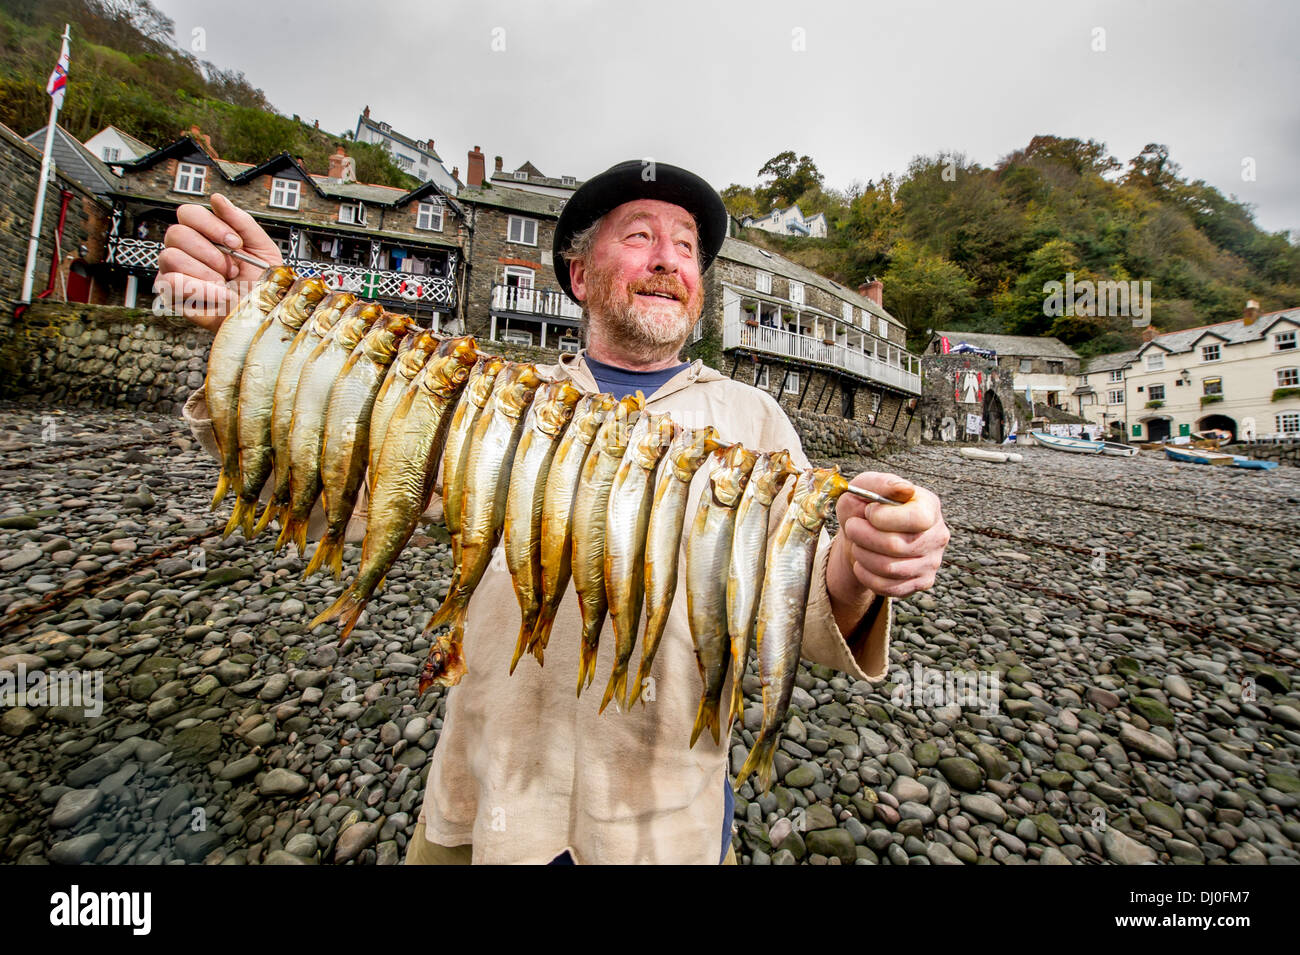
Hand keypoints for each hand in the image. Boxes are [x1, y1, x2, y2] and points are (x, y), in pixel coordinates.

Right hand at [155, 193, 282, 331]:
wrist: (262, 314)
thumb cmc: (260, 284)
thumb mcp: (261, 248)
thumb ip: (241, 221)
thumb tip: (217, 198)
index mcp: (204, 236)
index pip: (188, 213)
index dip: (210, 225)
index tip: (235, 243)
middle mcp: (185, 251)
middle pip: (176, 233)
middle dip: (211, 252)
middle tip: (231, 269)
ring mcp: (175, 272)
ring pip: (171, 256)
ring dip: (206, 272)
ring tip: (224, 283)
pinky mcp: (173, 295)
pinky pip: (171, 282)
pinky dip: (200, 288)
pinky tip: (218, 294)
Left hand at [827, 472, 948, 615]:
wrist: (864, 537)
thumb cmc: (866, 508)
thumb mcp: (866, 487)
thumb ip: (881, 483)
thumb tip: (904, 489)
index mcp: (929, 506)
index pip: (916, 518)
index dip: (885, 517)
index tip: (868, 511)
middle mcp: (937, 535)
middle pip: (897, 545)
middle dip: (863, 536)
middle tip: (851, 527)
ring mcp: (932, 561)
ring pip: (889, 568)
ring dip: (862, 555)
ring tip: (856, 543)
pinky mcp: (922, 582)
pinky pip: (888, 587)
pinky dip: (866, 575)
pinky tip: (861, 562)